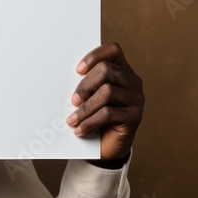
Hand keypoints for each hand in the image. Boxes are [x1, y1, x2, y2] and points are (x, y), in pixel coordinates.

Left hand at [66, 42, 143, 160]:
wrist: (108, 147)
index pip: (113, 50)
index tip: (78, 70)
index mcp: (122, 70)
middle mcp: (133, 81)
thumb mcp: (89, 98)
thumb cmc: (94, 118)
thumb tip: (62, 80)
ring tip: (71, 121)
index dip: (95, 56)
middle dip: (85, 86)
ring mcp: (136, 98)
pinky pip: (108, 113)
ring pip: (107, 92)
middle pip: (106, 70)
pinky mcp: (135, 116)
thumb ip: (85, 86)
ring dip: (85, 108)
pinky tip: (80, 130)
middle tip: (72, 101)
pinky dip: (90, 121)